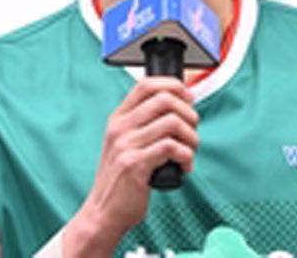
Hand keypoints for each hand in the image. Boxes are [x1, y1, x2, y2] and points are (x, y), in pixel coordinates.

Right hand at [62, 77, 198, 256]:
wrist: (103, 212)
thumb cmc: (121, 178)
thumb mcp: (125, 143)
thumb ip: (146, 124)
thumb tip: (181, 105)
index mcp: (119, 118)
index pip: (146, 84)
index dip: (173, 85)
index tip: (187, 99)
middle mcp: (120, 127)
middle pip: (164, 99)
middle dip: (188, 113)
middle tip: (192, 129)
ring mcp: (126, 145)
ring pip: (172, 123)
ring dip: (191, 137)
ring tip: (190, 150)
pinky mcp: (135, 165)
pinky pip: (170, 147)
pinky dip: (186, 155)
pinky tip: (185, 166)